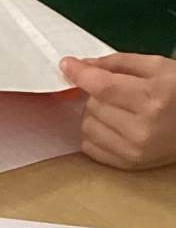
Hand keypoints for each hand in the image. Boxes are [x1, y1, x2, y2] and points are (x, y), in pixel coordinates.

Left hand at [61, 54, 175, 169]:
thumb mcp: (160, 67)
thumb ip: (119, 63)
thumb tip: (83, 65)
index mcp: (154, 96)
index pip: (104, 86)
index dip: (81, 74)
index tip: (66, 65)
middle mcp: (142, 126)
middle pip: (93, 105)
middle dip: (98, 94)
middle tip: (118, 92)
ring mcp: (133, 148)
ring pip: (87, 125)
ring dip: (95, 114)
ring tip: (119, 109)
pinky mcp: (127, 164)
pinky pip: (89, 146)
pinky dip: (95, 133)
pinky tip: (115, 126)